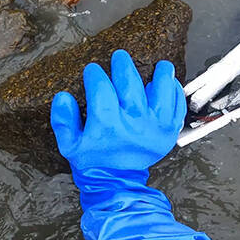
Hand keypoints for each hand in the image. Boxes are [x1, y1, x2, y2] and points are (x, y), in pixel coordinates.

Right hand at [50, 50, 185, 172]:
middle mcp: (132, 124)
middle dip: (123, 67)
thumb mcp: (68, 144)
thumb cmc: (91, 160)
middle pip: (130, 85)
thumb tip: (63, 96)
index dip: (95, 76)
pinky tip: (170, 82)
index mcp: (106, 125)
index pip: (101, 90)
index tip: (92, 70)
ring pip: (161, 94)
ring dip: (162, 76)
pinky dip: (175, 94)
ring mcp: (153, 128)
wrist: (116, 183)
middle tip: (119, 57)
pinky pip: (176, 109)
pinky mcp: (167, 133)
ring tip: (161, 65)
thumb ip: (63, 119)